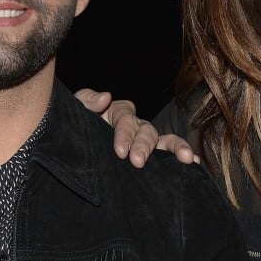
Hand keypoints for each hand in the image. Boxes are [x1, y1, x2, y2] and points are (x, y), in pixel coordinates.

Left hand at [74, 88, 196, 167]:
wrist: (67, 155)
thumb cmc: (72, 129)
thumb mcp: (74, 112)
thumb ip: (86, 101)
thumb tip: (106, 96)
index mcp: (116, 113)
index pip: (126, 117)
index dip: (124, 133)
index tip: (120, 151)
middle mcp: (133, 126)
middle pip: (146, 129)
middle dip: (144, 145)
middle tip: (137, 162)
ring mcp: (142, 142)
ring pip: (162, 140)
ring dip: (175, 147)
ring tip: (185, 157)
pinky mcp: (148, 159)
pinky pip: (168, 154)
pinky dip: (181, 155)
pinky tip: (193, 163)